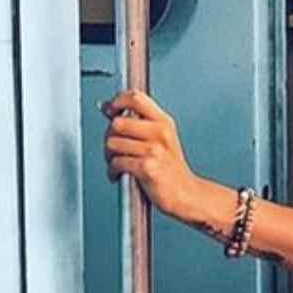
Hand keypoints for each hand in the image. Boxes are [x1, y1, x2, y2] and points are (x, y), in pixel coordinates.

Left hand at [101, 89, 213, 226]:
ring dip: (108, 156)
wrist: (185, 193)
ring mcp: (154, 150)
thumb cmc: (169, 168)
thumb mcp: (159, 138)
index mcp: (163, 122)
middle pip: (117, 123)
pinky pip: (116, 163)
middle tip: (113, 148)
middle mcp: (159, 133)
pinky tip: (118, 174)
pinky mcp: (147, 167)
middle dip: (108, 137)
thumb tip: (107, 107)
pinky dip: (112, 171)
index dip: (118, 100)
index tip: (110, 109)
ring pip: (113, 144)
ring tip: (116, 163)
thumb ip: (135, 122)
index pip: (136, 98)